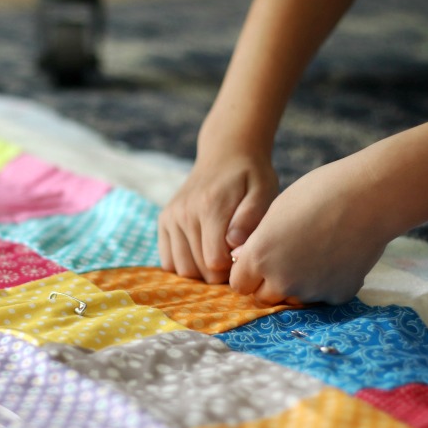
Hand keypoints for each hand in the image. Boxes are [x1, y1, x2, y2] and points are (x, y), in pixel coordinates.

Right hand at [158, 154, 278, 283]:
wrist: (225, 153)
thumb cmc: (250, 176)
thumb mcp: (263, 190)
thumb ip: (251, 217)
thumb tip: (234, 244)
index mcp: (210, 208)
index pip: (214, 262)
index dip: (233, 269)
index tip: (244, 258)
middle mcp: (184, 213)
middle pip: (198, 269)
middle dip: (218, 274)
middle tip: (234, 261)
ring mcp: (170, 217)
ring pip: (181, 268)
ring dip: (201, 272)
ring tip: (219, 258)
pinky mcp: (164, 221)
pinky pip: (168, 260)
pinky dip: (184, 264)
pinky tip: (202, 254)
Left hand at [229, 155, 389, 303]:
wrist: (368, 198)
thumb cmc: (316, 194)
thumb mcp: (273, 213)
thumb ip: (256, 243)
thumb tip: (242, 259)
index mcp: (259, 258)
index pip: (239, 284)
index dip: (247, 274)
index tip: (257, 263)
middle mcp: (281, 281)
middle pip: (263, 297)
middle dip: (268, 284)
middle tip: (286, 260)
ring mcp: (310, 291)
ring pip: (293, 299)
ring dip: (296, 286)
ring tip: (313, 255)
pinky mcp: (337, 295)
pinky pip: (323, 295)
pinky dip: (326, 283)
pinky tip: (336, 258)